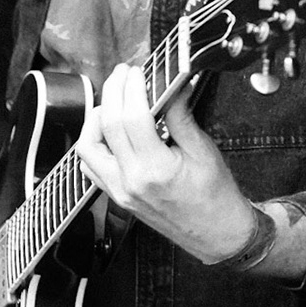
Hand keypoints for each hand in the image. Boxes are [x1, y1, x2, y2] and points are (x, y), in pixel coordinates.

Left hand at [74, 62, 259, 262]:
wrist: (216, 233)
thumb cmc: (215, 197)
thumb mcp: (203, 150)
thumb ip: (181, 115)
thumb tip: (172, 86)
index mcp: (156, 169)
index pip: (132, 117)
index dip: (132, 88)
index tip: (138, 73)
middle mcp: (132, 181)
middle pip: (107, 125)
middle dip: (113, 91)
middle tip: (123, 75)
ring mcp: (120, 191)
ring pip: (88, 146)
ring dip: (97, 117)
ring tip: (113, 101)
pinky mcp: (117, 196)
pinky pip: (91, 167)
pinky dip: (94, 143)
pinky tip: (108, 131)